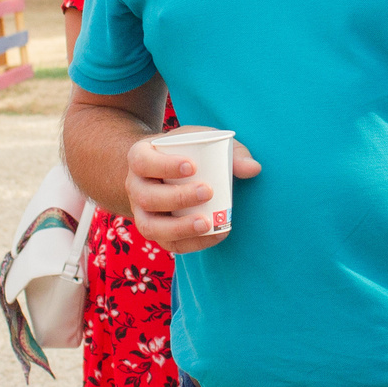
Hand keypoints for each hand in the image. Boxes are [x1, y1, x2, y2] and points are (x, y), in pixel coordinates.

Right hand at [124, 128, 259, 253]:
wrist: (162, 172)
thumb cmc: (186, 152)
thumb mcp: (203, 141)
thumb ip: (230, 151)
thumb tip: (253, 168)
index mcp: (139, 157)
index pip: (142, 162)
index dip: (163, 166)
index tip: (192, 167)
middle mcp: (134, 187)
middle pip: (147, 197)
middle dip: (177, 197)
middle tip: (207, 191)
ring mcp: (141, 213)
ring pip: (150, 226)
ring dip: (179, 227)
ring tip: (206, 223)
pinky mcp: (156, 232)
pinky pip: (167, 244)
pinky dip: (191, 243)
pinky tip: (213, 235)